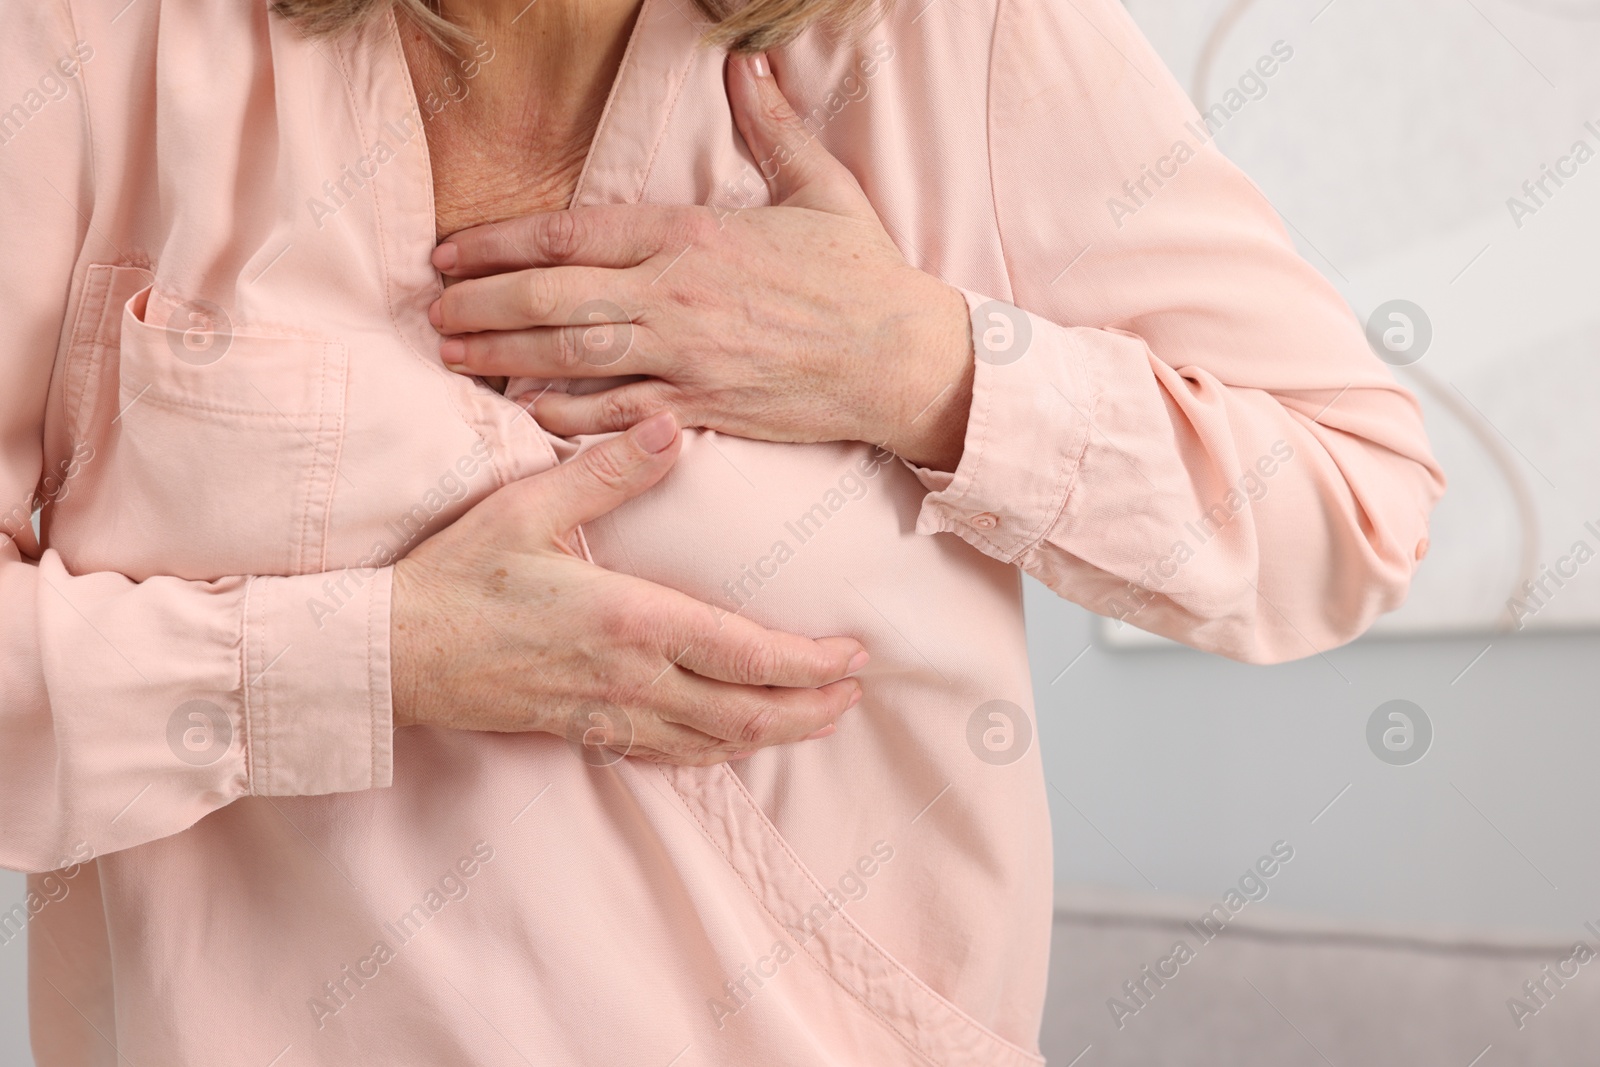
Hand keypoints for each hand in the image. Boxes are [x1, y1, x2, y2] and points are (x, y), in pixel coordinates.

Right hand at [390, 411, 868, 765]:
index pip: (745, 654)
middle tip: (855, 693)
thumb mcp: (526, 508)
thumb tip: (670, 427)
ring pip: (713, 743)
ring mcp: (607, 715)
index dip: (809, 663)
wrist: (390, 654)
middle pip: (745, 713)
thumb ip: (605, 471)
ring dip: (776, 735)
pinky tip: (732, 743)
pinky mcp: (582, 732)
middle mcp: (630, 679)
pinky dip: (716, 752)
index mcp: (630, 620)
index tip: (854, 655)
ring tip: (818, 719)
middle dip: (811, 708)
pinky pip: (667, 756)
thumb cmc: (456, 576)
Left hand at [426, 52, 975, 472]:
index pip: (572, 234)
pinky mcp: (703, 408)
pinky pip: (617, 412)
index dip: (500, 244)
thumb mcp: (821, 187)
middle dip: (482, 305)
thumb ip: (772, 124)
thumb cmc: (864, 275)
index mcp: (693, 237)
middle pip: (553, 299)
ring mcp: (687, 358)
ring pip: (572, 357)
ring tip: (454, 355)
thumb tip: (750, 63)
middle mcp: (677, 297)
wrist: (903, 359)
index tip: (453, 254)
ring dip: (504, 357)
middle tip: (434, 312)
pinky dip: (566, 413)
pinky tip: (526, 409)